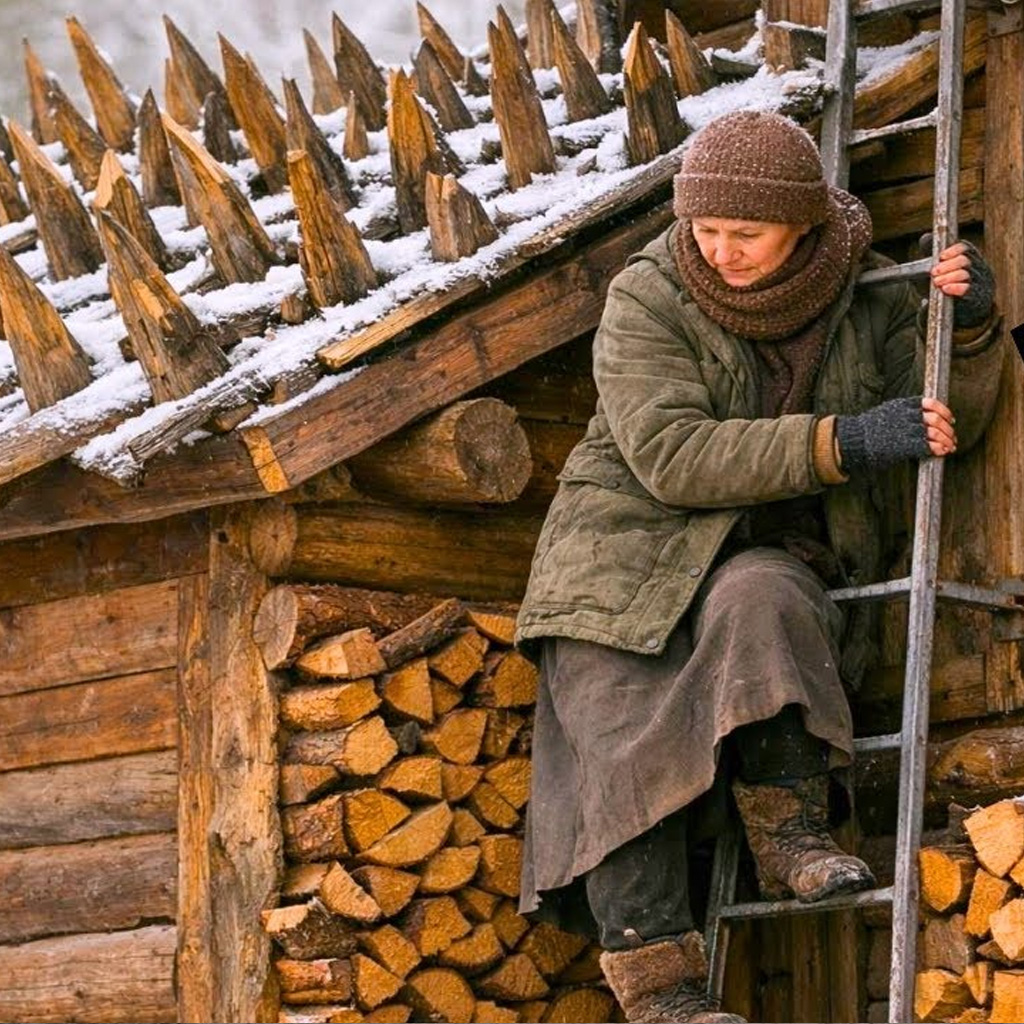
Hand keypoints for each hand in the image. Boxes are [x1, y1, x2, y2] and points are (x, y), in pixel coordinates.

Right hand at [835, 395, 953, 474]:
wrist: (852, 441)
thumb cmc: (867, 430)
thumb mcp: (886, 412)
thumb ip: (903, 413)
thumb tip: (920, 418)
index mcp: (901, 406)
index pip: (930, 403)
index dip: (944, 411)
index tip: (950, 418)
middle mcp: (906, 416)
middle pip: (936, 418)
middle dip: (948, 428)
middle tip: (952, 436)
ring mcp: (906, 430)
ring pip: (935, 432)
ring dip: (946, 440)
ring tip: (950, 446)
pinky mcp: (904, 445)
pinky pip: (927, 446)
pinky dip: (938, 449)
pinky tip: (942, 452)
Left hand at [923, 236, 994, 328]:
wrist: (959, 313)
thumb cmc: (948, 286)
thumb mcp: (938, 269)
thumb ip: (932, 254)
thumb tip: (925, 237)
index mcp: (971, 259)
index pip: (966, 248)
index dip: (953, 250)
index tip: (941, 256)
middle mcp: (979, 269)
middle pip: (966, 261)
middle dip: (948, 265)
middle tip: (933, 272)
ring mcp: (981, 284)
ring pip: (967, 275)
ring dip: (949, 277)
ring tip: (936, 281)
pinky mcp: (978, 299)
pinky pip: (970, 291)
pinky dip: (957, 288)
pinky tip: (946, 289)